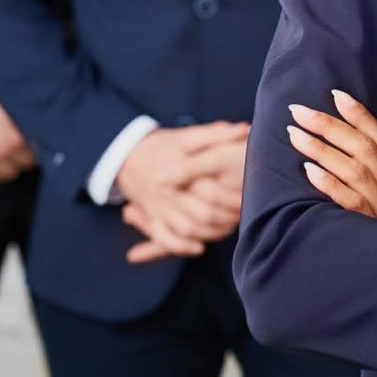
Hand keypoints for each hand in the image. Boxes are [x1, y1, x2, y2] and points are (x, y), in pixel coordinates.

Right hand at [116, 122, 247, 262]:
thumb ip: (215, 134)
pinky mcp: (152, 219)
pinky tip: (199, 247)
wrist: (128, 156)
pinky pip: (163, 239)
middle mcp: (166, 193)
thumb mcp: (188, 136)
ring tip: (229, 226)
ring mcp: (158, 208)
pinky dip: (180, 246)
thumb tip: (244, 129)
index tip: (248, 197)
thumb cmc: (165, 145)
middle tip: (242, 215)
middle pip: (200, 213)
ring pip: (185, 228)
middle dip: (224, 218)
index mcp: (177, 171)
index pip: (209, 190)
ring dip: (209, 232)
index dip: (231, 197)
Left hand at [287, 91, 376, 227]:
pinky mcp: (370, 224)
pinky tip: (309, 171)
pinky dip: (330, 183)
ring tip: (293, 133)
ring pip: (352, 168)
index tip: (335, 93)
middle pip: (360, 145)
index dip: (358, 113)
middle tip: (298, 110)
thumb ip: (375, 169)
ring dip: (321, 148)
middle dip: (328, 124)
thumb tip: (341, 143)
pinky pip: (349, 200)